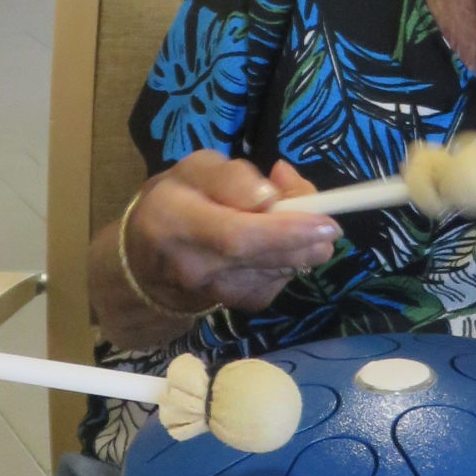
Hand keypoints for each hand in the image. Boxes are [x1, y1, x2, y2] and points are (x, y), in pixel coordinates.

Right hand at [126, 153, 340, 315]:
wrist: (147, 261)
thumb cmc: (176, 201)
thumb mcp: (195, 170)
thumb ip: (231, 176)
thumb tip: (271, 196)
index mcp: (175, 220)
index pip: (235, 235)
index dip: (284, 231)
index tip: (324, 222)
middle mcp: (193, 265)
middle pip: (263, 258)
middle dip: (305, 241)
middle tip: (328, 224)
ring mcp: (215, 293)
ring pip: (277, 270)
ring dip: (301, 247)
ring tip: (298, 222)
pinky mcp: (236, 306)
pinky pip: (277, 281)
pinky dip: (290, 260)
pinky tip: (278, 244)